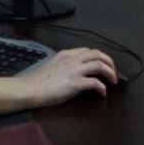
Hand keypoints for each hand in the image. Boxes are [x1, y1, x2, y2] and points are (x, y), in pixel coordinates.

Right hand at [0, 47, 117, 117]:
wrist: (30, 89)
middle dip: (109, 62)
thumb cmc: (37, 80)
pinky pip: (95, 83)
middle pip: (97, 55)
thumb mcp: (51, 65)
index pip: (88, 51)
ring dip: (110, 73)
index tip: (103, 65)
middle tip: (113, 72)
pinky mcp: (75, 83)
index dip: (99, 57)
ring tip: (113, 81)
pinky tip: (102, 93)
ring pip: (100, 65)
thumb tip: (72, 70)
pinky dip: (102, 87)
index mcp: (65, 54)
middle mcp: (72, 59)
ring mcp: (74, 70)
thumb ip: (63, 65)